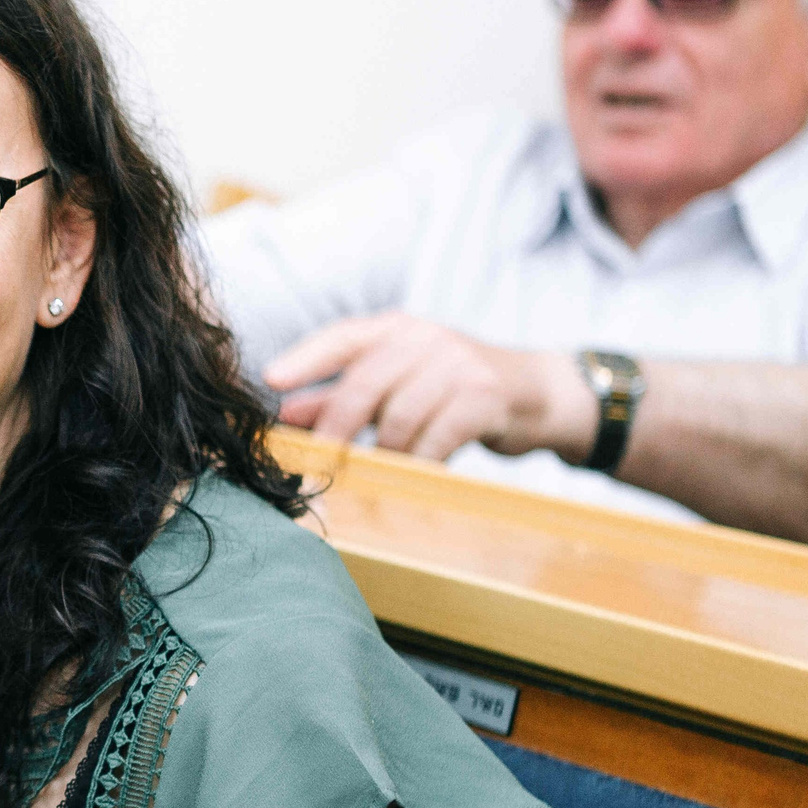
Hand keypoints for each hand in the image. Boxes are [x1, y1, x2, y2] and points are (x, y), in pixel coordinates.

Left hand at [262, 313, 595, 463]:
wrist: (536, 393)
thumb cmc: (453, 391)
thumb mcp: (399, 385)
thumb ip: (342, 396)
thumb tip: (286, 415)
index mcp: (397, 330)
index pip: (342, 337)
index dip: (305, 358)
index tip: (271, 381)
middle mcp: (425, 339)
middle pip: (365, 382)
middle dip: (336, 426)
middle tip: (319, 460)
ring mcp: (458, 364)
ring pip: (400, 416)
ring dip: (383, 454)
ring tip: (376, 475)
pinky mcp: (485, 396)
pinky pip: (438, 438)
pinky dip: (420, 463)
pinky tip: (415, 477)